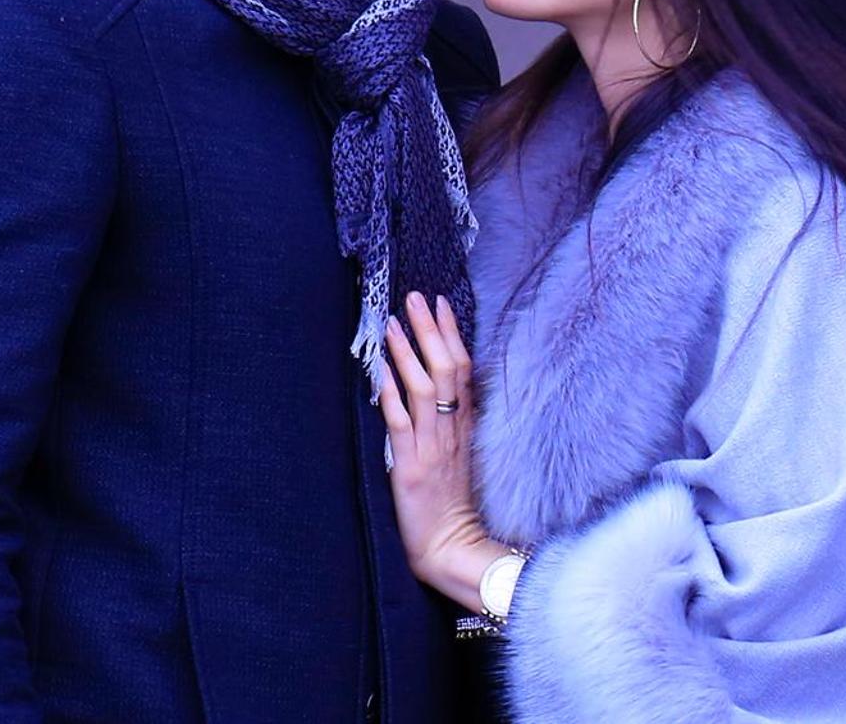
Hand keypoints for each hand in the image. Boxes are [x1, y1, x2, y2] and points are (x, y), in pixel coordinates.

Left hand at [378, 291, 504, 607]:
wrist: (452, 547)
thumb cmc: (453, 507)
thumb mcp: (462, 458)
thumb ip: (453, 425)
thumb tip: (438, 391)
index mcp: (465, 427)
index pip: (463, 370)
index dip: (452, 335)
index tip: (441, 305)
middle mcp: (451, 431)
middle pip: (446, 369)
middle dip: (431, 330)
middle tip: (416, 298)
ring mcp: (432, 447)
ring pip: (425, 389)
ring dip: (409, 352)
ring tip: (393, 322)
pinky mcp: (410, 467)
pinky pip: (401, 424)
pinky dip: (392, 394)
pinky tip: (380, 371)